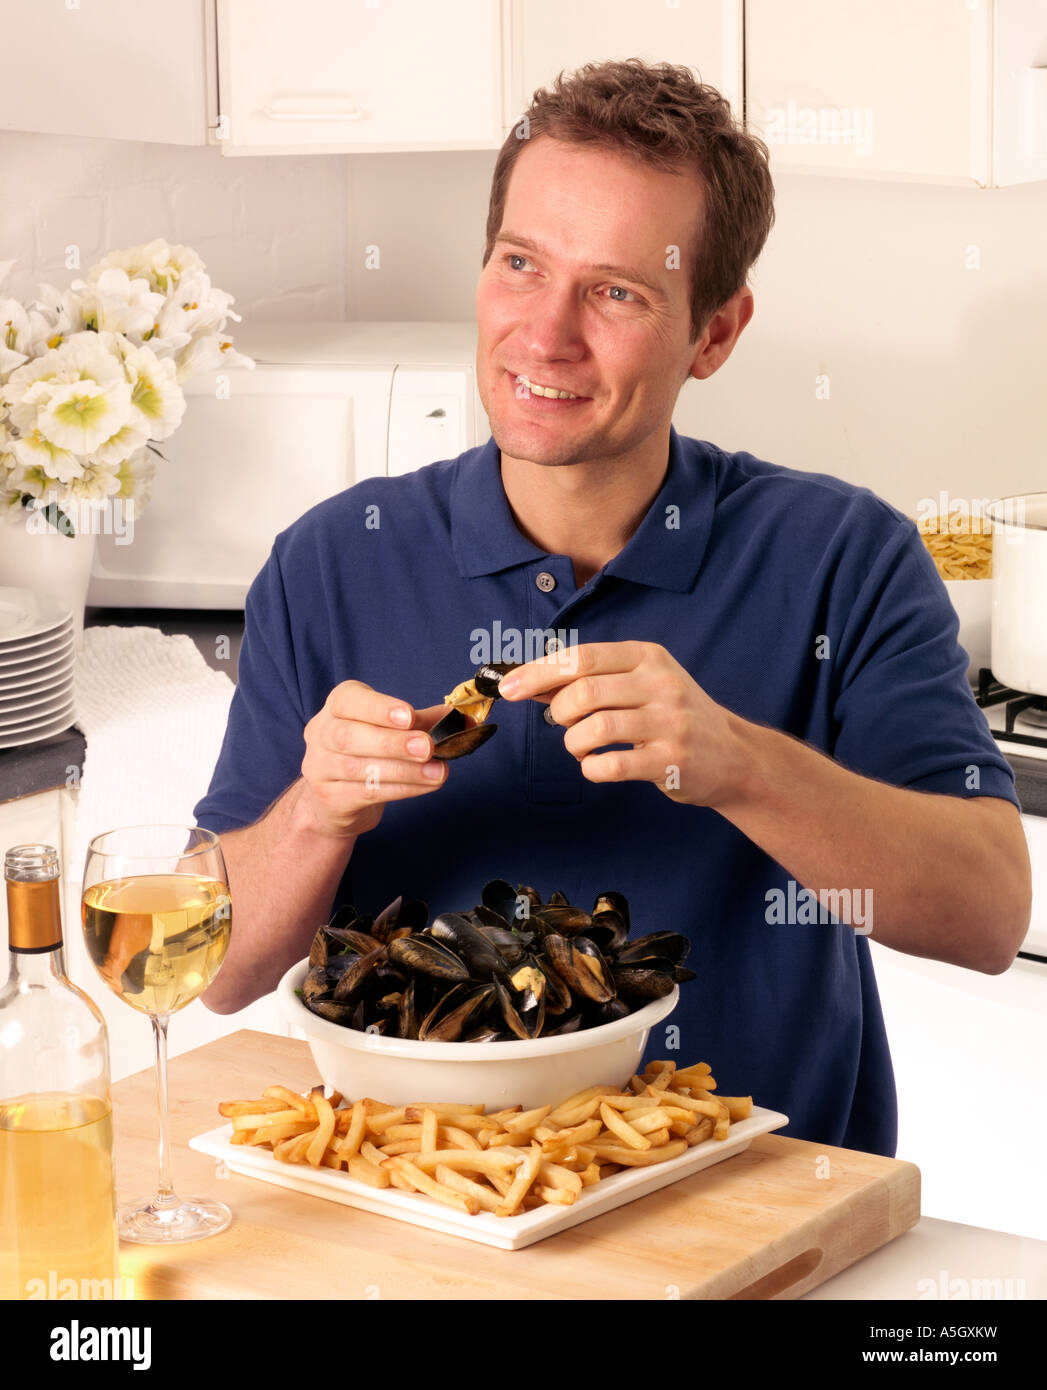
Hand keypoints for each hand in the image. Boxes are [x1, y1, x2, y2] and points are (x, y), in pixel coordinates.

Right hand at [299, 681, 449, 837]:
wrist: (335, 799)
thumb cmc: (369, 753)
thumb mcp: (394, 730)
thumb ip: (425, 722)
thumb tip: (465, 719)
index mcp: (338, 706)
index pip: (349, 700)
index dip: (379, 708)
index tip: (409, 716)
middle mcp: (321, 733)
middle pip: (350, 736)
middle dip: (393, 742)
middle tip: (426, 747)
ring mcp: (320, 768)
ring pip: (360, 768)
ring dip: (404, 770)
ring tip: (437, 771)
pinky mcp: (329, 798)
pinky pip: (365, 793)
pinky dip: (401, 789)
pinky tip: (426, 785)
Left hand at [498, 641, 742, 807]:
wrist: (733, 756)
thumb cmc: (673, 716)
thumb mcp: (640, 684)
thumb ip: (589, 680)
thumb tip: (528, 682)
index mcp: (647, 657)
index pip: (581, 657)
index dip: (538, 673)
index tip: (508, 688)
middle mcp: (661, 684)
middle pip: (585, 691)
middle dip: (558, 712)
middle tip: (562, 724)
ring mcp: (670, 723)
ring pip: (595, 728)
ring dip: (574, 742)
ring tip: (582, 746)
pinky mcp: (673, 761)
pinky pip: (611, 765)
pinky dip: (592, 769)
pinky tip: (598, 766)